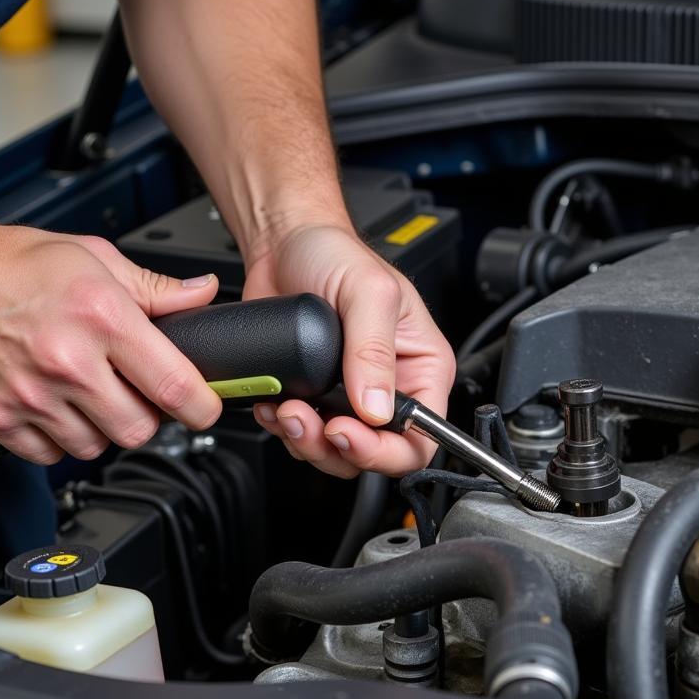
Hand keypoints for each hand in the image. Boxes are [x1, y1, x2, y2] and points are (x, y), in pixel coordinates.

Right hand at [0, 217, 221, 463]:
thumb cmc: (10, 264)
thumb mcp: (93, 258)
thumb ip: (156, 288)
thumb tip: (201, 295)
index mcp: (99, 317)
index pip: (173, 384)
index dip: (201, 405)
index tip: (206, 406)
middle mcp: (66, 361)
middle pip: (139, 429)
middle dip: (147, 415)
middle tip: (135, 390)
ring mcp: (29, 395)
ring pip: (96, 447)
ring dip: (102, 427)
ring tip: (88, 391)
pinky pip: (51, 455)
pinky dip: (59, 438)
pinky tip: (55, 403)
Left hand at [244, 223, 454, 477]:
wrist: (284, 244)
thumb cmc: (335, 254)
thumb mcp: (368, 292)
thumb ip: (374, 351)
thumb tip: (376, 408)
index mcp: (422, 368)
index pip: (422, 436)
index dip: (387, 449)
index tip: (349, 432)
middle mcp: (390, 388)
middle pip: (376, 453)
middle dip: (338, 447)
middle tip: (313, 422)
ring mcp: (349, 397)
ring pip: (336, 453)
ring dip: (307, 441)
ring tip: (289, 409)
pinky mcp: (314, 399)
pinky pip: (304, 437)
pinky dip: (284, 429)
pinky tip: (275, 404)